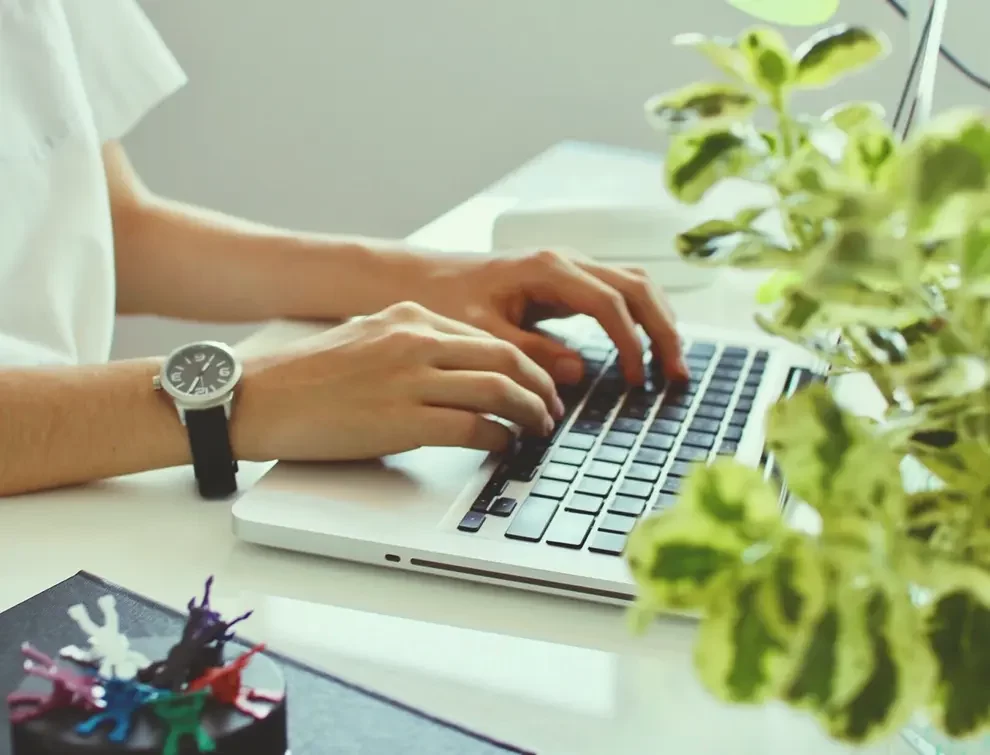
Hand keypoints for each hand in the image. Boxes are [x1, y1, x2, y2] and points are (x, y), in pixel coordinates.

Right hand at [232, 302, 562, 461]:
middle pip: (506, 358)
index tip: (537, 382)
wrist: (257, 397)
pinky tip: (504, 446)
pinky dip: (499, 438)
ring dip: (529, 412)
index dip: (524, 363)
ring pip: (499, 389)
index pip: (489, 338)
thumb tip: (455, 372)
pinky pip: (473, 426)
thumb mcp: (367, 339)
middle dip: (539, 386)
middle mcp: (417, 340)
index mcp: (410, 317)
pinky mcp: (403, 419)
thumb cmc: (305, 377)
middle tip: (552, 408)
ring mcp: (412, 378)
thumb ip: (412, 346)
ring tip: (538, 429)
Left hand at [404, 249, 688, 384]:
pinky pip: (618, 294)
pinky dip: (640, 319)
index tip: (637, 380)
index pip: (609, 303)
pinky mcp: (567, 283)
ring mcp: (570, 269)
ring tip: (672, 365)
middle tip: (677, 375)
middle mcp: (565, 261)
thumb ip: (529, 353)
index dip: (630, 343)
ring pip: (634, 285)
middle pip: (637, 287)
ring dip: (658, 322)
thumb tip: (576, 372)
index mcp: (547, 269)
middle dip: (662, 330)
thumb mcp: (481, 333)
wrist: (422, 280)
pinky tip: (646, 349)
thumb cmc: (444, 301)